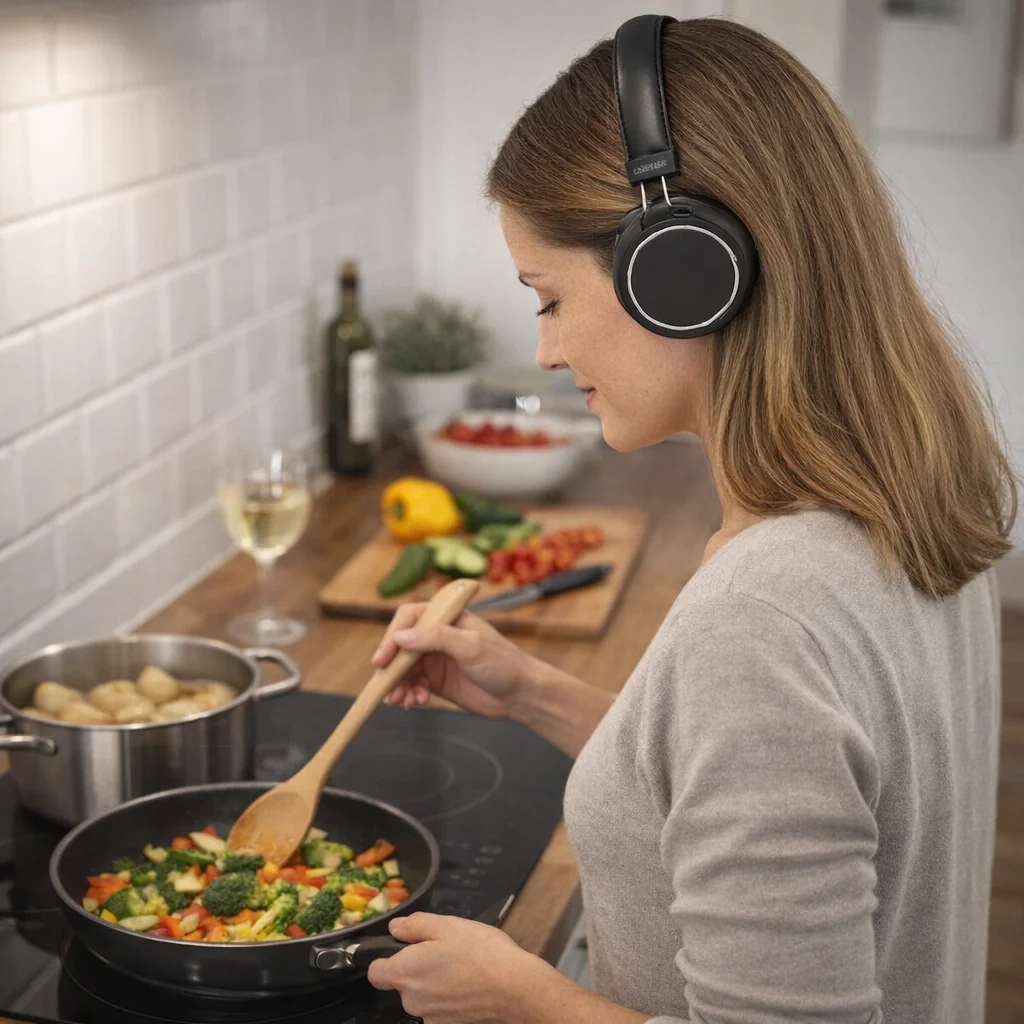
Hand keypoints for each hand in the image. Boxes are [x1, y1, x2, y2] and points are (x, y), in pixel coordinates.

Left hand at [366, 913, 545, 1023]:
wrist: (514, 989)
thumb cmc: (480, 952)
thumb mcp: (447, 925)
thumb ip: (415, 925)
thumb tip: (394, 928)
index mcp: (405, 972)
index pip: (375, 972)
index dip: (385, 958)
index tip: (404, 949)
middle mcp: (411, 1001)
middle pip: (402, 983)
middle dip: (417, 967)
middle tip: (444, 950)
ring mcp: (429, 1017)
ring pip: (422, 995)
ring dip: (434, 982)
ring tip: (461, 966)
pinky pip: (439, 1007)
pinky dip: (449, 997)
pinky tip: (468, 984)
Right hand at [371, 603, 537, 719]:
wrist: (522, 696)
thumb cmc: (504, 664)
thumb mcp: (471, 646)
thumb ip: (436, 638)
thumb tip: (400, 636)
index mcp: (448, 617)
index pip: (410, 617)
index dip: (392, 635)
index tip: (383, 659)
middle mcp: (438, 635)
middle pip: (402, 644)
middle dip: (392, 666)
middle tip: (388, 687)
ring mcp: (436, 658)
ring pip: (404, 667)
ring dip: (399, 684)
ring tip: (403, 700)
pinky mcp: (437, 680)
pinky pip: (412, 684)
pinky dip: (409, 693)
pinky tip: (416, 702)